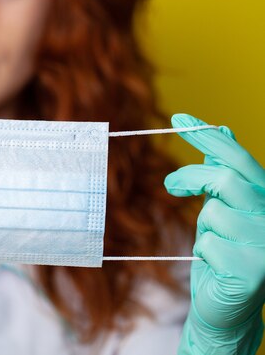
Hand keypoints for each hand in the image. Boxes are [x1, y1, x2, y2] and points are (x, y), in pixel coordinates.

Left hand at [165, 113, 264, 352]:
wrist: (227, 308)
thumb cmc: (223, 254)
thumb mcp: (222, 208)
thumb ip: (224, 176)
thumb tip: (224, 131)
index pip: (240, 159)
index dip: (208, 137)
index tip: (177, 118)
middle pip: (228, 179)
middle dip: (193, 177)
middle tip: (170, 184)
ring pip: (213, 214)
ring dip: (202, 228)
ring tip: (212, 244)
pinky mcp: (255, 271)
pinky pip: (209, 245)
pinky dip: (202, 252)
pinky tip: (216, 267)